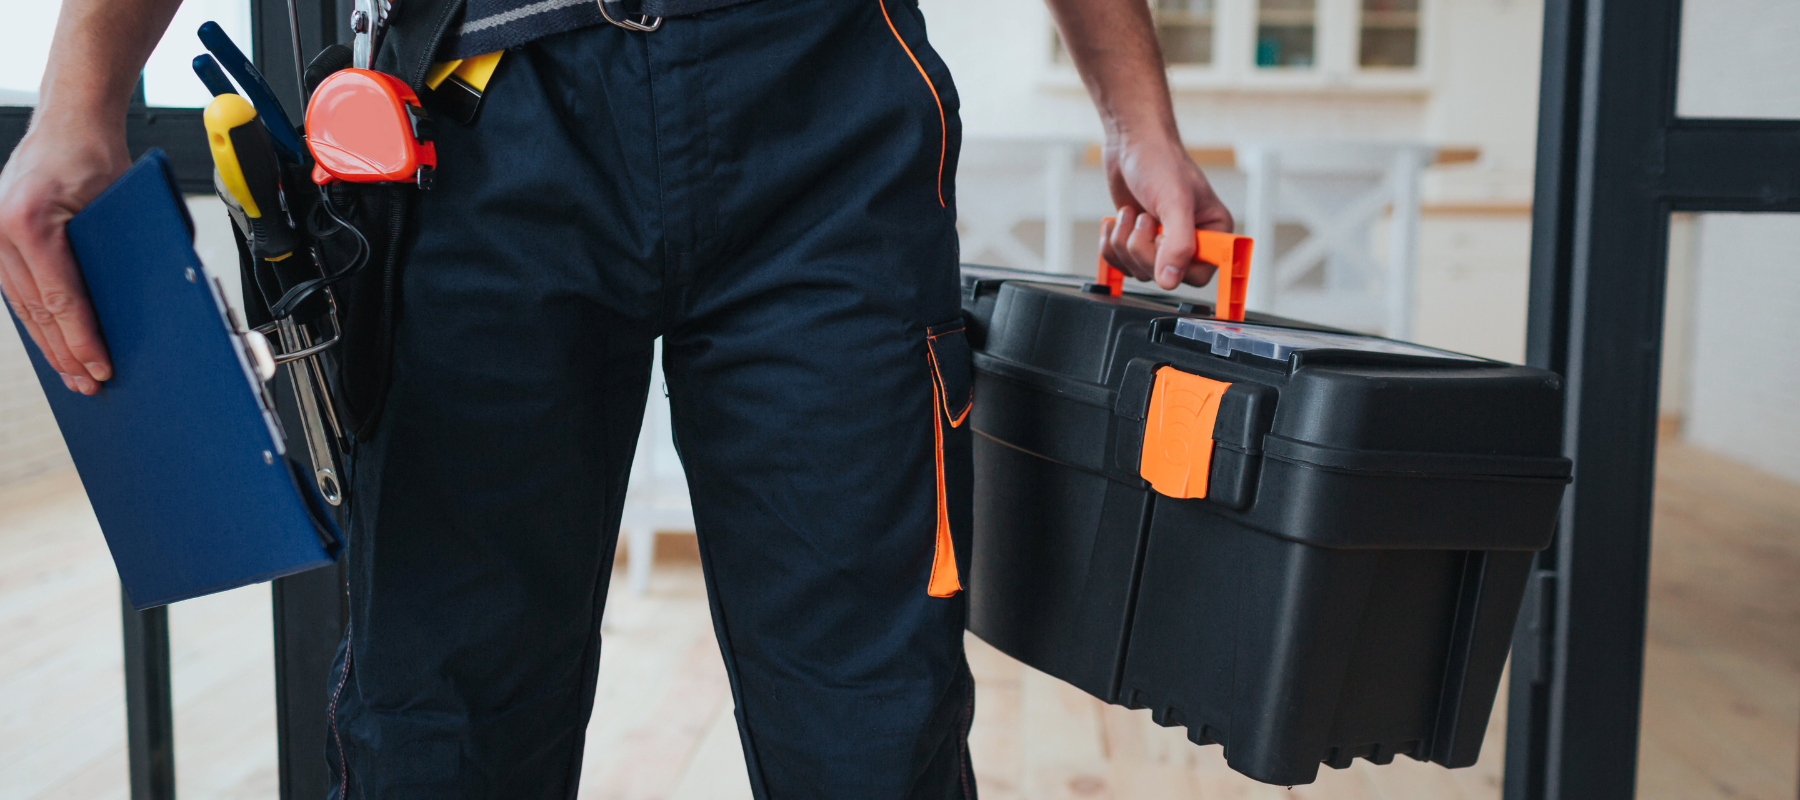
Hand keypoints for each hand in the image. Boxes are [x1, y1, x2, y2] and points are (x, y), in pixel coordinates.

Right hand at [0, 115, 129, 394]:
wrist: (69, 121)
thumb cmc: (98, 156)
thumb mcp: (124, 205)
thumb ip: (127, 252)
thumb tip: (148, 305)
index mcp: (30, 221)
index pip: (62, 299)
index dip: (82, 342)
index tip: (101, 369)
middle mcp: (1, 228)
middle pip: (38, 311)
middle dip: (66, 354)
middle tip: (92, 386)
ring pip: (22, 306)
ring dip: (49, 344)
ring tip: (74, 376)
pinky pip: (16, 289)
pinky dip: (36, 319)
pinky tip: (53, 343)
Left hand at [1099, 134, 1234, 290]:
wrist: (1131, 144)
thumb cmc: (1160, 162)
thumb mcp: (1174, 202)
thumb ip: (1178, 244)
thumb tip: (1170, 280)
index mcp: (1213, 233)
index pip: (1198, 275)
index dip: (1174, 262)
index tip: (1163, 238)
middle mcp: (1191, 242)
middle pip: (1163, 276)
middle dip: (1142, 247)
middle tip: (1145, 217)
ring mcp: (1162, 244)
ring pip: (1138, 270)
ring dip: (1124, 242)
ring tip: (1131, 213)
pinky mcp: (1139, 242)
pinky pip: (1120, 264)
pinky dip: (1111, 244)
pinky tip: (1116, 221)